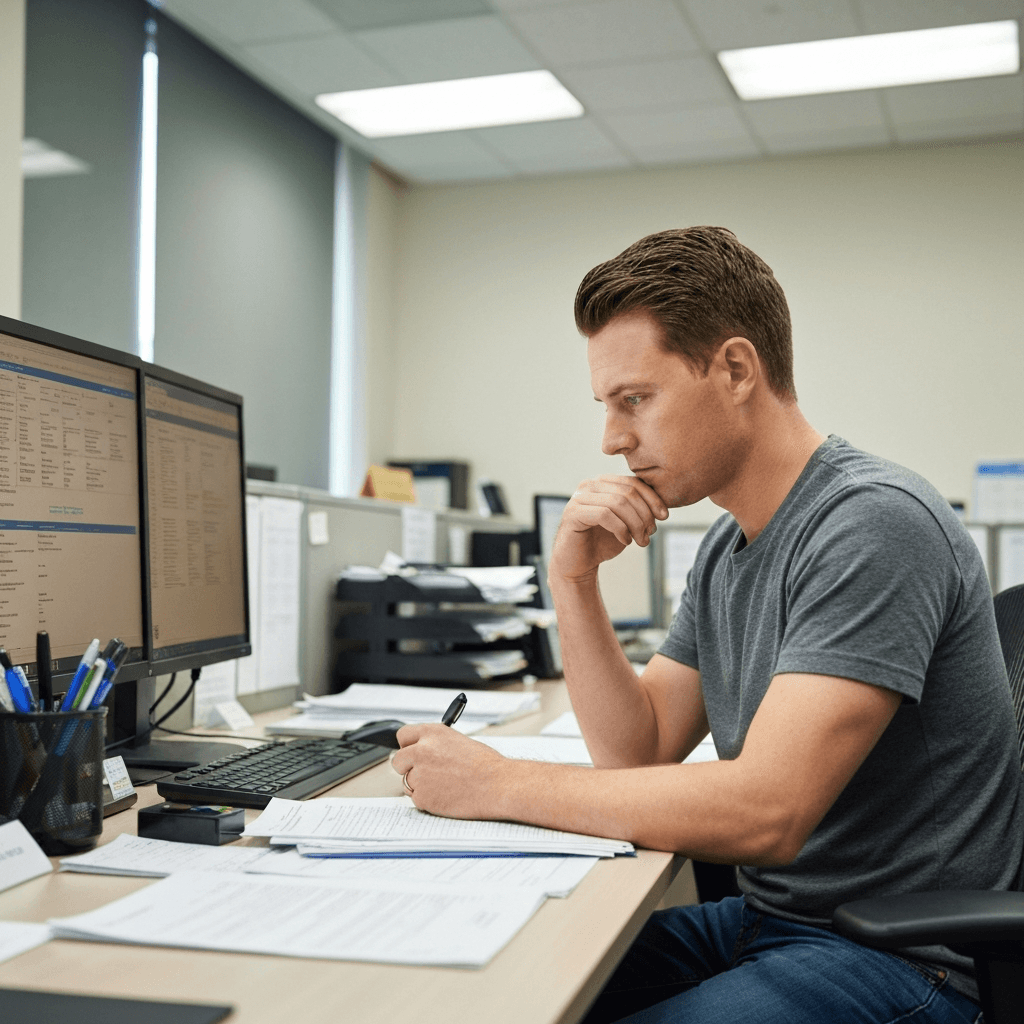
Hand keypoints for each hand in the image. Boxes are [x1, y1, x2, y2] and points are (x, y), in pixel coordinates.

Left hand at [391, 724, 509, 818]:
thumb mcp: (458, 742)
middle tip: (424, 773)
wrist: (497, 785)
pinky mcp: (422, 797)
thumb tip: (422, 752)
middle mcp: (421, 751)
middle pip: (398, 760)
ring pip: (407, 782)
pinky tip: (447, 796)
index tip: (410, 751)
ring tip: (445, 785)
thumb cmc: (486, 765)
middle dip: (408, 767)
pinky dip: (428, 800)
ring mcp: (419, 774)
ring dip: (421, 785)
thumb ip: (436, 745)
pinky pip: (417, 799)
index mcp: (432, 733)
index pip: (403, 736)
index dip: (407, 745)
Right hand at [549, 475, 668, 583]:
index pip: (633, 482)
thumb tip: (661, 507)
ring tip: (640, 541)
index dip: (652, 498)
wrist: (578, 564)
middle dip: (644, 514)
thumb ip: (639, 510)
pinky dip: (620, 529)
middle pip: (628, 492)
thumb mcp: (626, 523)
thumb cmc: (602, 542)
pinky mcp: (573, 513)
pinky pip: (604, 515)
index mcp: (603, 483)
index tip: (664, 516)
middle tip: (650, 534)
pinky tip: (625, 541)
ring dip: (635, 524)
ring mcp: (579, 498)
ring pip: (618, 502)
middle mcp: (589, 485)